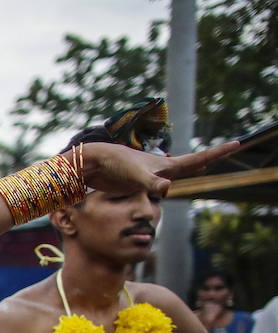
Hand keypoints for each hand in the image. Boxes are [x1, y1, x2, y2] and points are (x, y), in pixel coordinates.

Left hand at [80, 140, 237, 197]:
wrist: (95, 162)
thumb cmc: (115, 166)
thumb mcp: (136, 176)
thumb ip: (152, 184)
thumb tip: (167, 189)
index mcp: (166, 166)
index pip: (198, 160)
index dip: (218, 153)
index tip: (237, 143)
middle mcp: (161, 168)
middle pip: (192, 164)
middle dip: (211, 159)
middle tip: (229, 150)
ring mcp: (150, 174)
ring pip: (176, 173)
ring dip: (192, 169)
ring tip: (205, 166)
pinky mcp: (137, 180)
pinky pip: (159, 182)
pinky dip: (168, 182)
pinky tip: (168, 183)